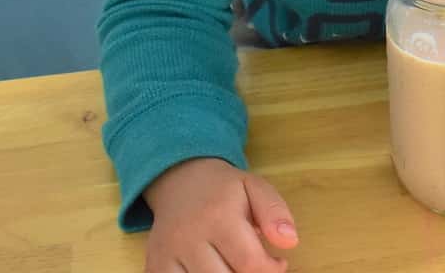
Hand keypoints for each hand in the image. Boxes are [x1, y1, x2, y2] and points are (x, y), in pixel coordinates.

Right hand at [141, 156, 297, 272]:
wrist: (179, 180)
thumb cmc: (223, 189)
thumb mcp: (255, 187)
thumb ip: (276, 212)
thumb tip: (289, 241)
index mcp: (218, 216)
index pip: (250, 263)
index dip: (271, 271)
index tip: (277, 263)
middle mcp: (189, 237)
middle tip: (253, 264)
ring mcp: (168, 253)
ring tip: (233, 266)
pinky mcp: (155, 265)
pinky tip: (211, 270)